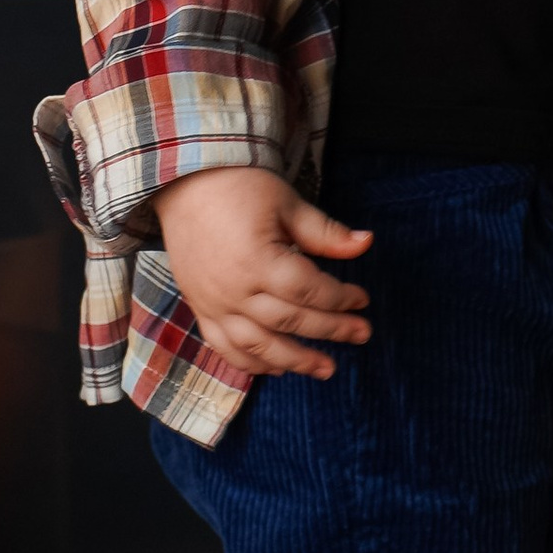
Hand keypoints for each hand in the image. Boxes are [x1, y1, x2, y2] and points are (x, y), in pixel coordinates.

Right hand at [155, 166, 372, 380]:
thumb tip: (366, 243)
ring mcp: (213, 303)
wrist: (185, 183)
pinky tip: (275, 369)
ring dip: (294, 361)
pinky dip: (250, 363)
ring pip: (257, 345)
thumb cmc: (239, 187)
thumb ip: (325, 233)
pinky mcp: (200, 307)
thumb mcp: (287, 203)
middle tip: (361, 334)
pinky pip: (224, 346)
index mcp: (257, 259)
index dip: (340, 298)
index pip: (308, 290)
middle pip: (289, 321)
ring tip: (326, 369)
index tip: (362, 299)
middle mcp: (233, 289)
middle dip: (330, 330)